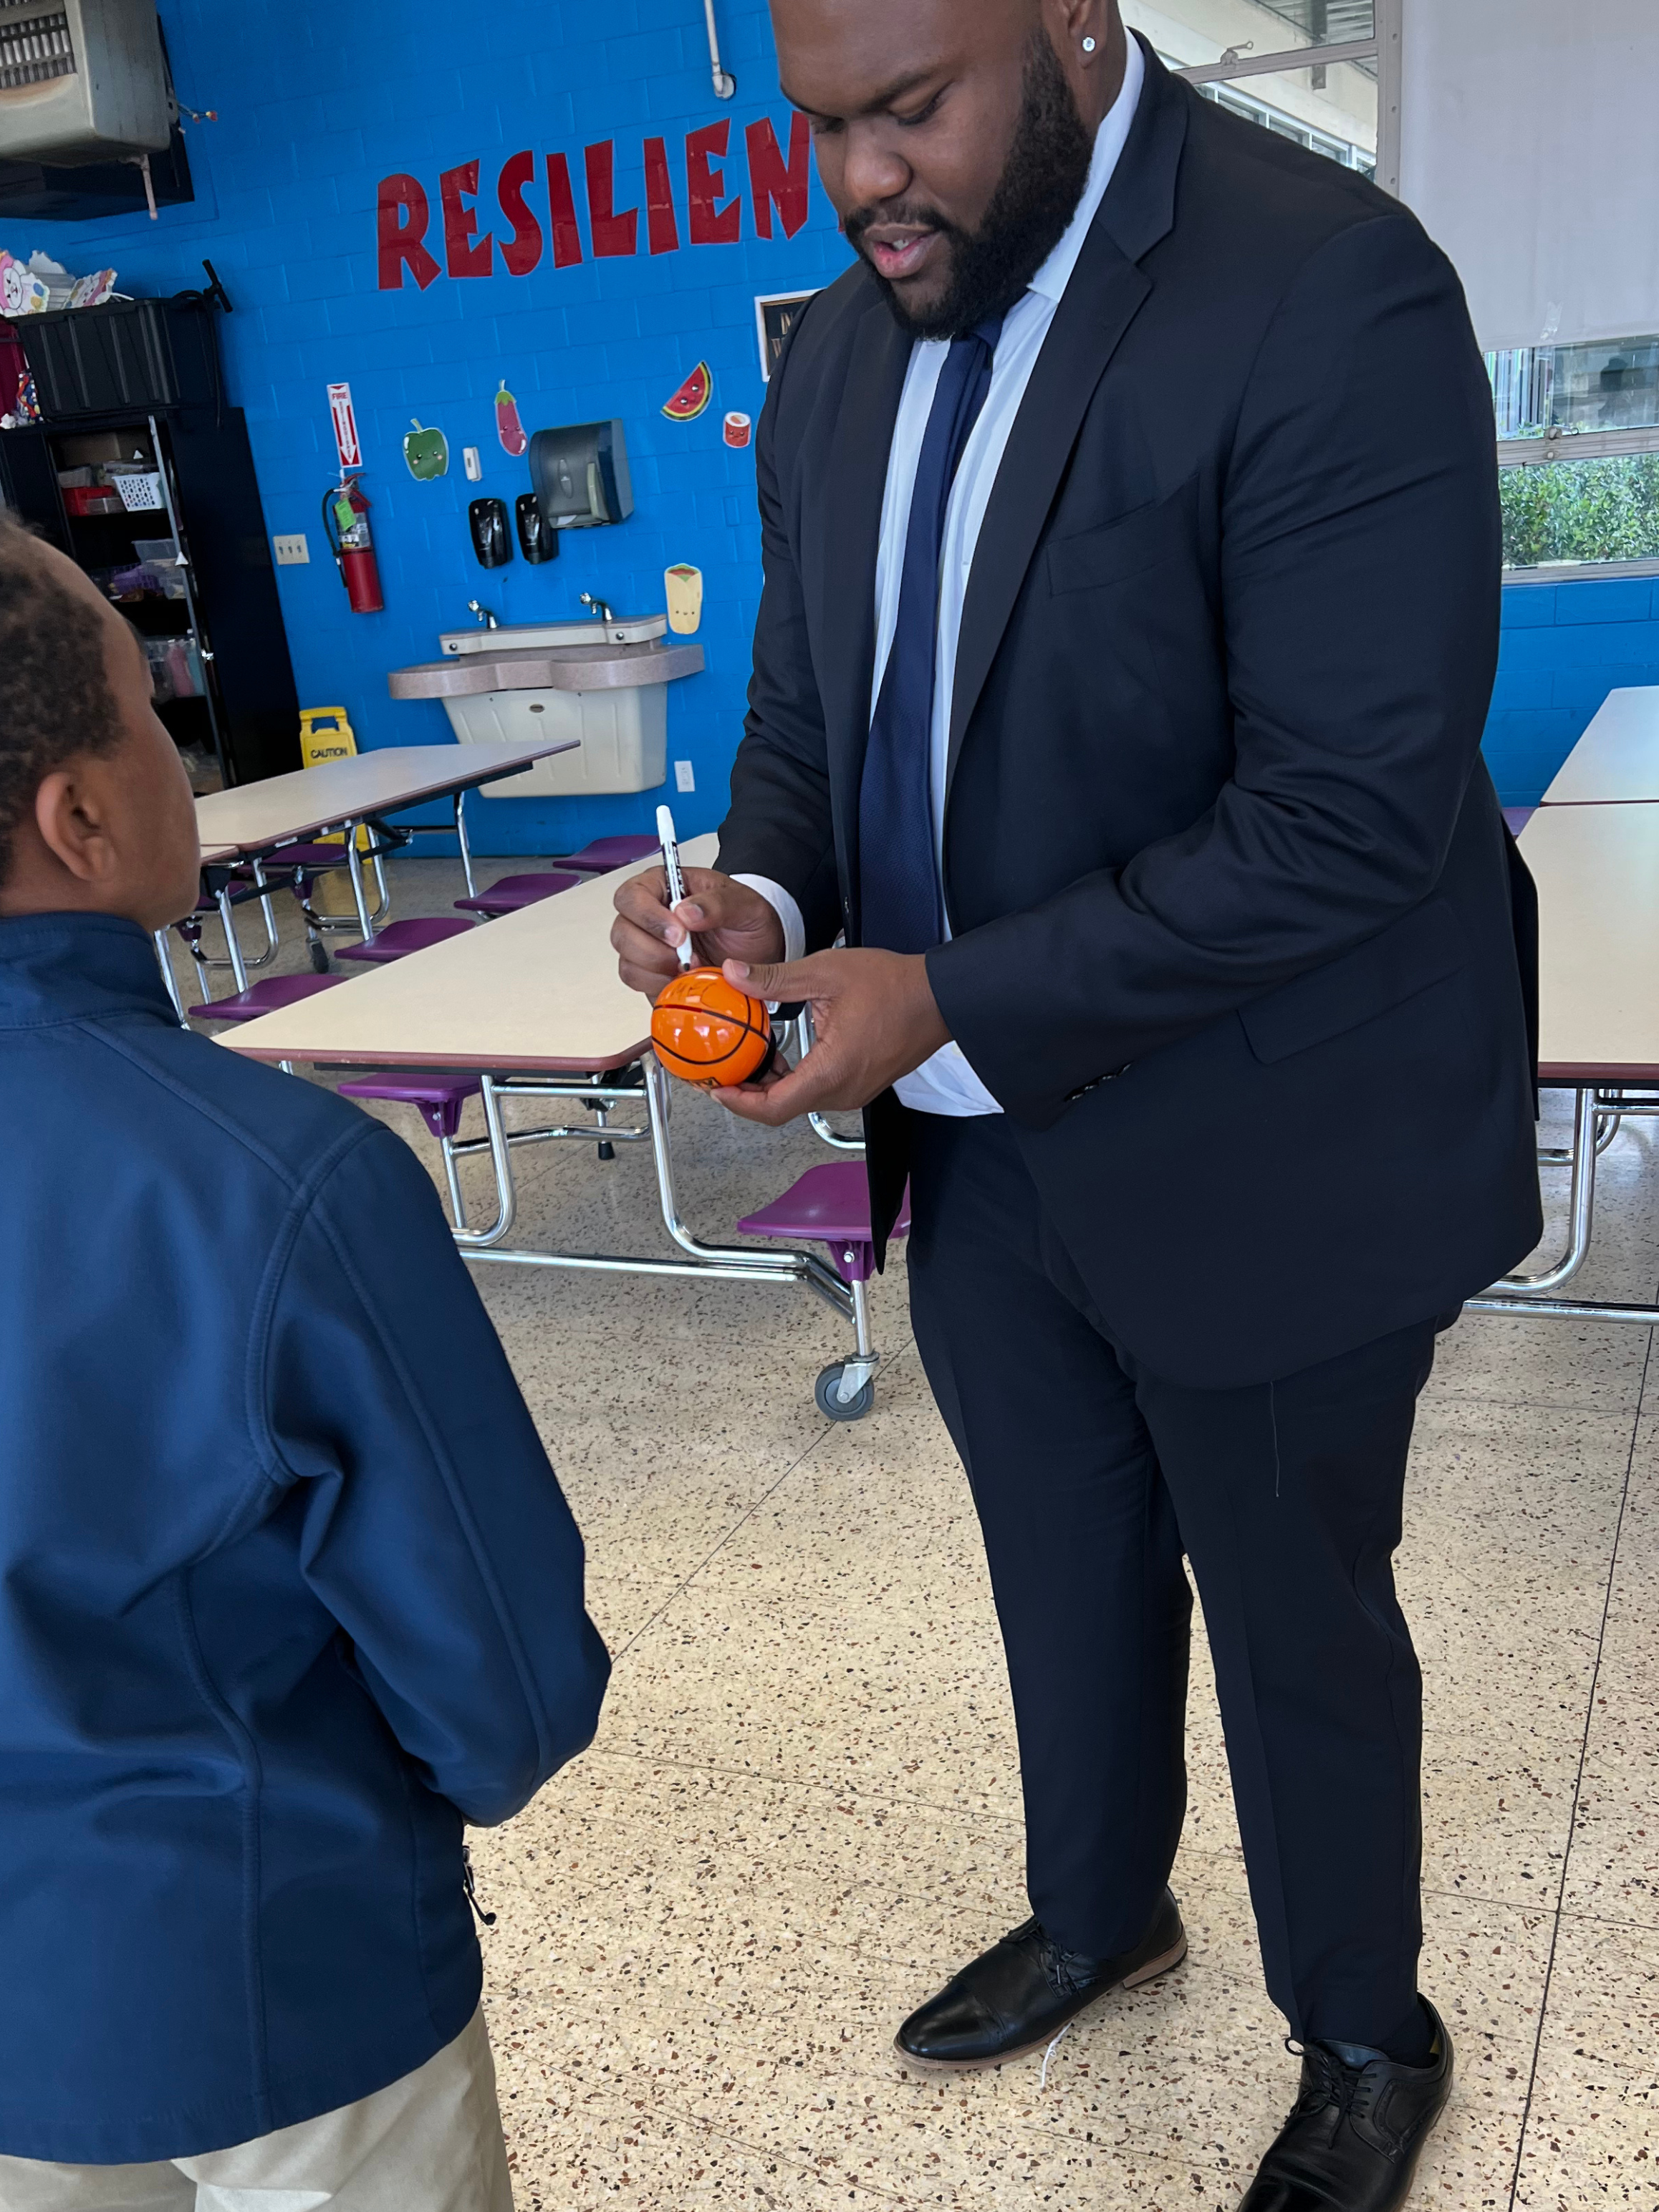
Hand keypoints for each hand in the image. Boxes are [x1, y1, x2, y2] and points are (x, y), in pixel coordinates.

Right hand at [611, 866, 783, 995]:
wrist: (759, 954)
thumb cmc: (748, 922)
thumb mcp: (746, 905)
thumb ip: (718, 903)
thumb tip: (685, 912)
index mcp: (665, 886)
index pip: (632, 895)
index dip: (648, 916)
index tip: (679, 934)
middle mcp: (649, 916)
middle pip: (622, 932)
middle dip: (653, 950)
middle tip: (687, 957)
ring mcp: (648, 948)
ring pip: (628, 964)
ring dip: (659, 972)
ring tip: (692, 968)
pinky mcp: (653, 977)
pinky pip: (641, 986)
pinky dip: (662, 988)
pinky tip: (686, 982)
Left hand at [710, 947, 949, 1124]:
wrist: (939, 998)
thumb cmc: (893, 986)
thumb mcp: (825, 972)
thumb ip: (775, 980)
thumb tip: (734, 975)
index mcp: (831, 1072)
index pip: (773, 1108)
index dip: (738, 1103)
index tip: (715, 1087)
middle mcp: (842, 1092)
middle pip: (781, 1108)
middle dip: (746, 1092)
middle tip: (720, 1069)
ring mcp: (853, 1092)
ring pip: (798, 1100)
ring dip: (769, 1084)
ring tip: (745, 1056)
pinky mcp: (859, 1085)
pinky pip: (816, 1091)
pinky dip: (791, 1078)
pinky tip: (778, 1053)